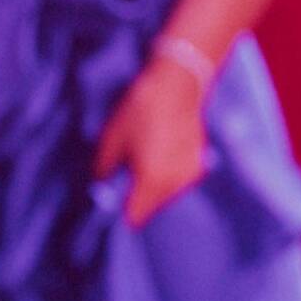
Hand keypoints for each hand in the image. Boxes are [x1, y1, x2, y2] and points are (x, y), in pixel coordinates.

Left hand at [93, 59, 209, 227]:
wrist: (178, 83)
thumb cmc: (142, 110)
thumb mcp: (112, 138)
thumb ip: (104, 169)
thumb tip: (101, 182)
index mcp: (151, 181)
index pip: (134, 217)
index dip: (119, 215)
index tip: (111, 205)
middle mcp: (174, 184)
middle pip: (151, 208)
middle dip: (136, 200)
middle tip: (122, 183)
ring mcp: (189, 174)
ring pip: (166, 195)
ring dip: (153, 189)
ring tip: (141, 166)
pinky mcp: (198, 163)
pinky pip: (178, 181)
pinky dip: (168, 177)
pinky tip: (159, 157)